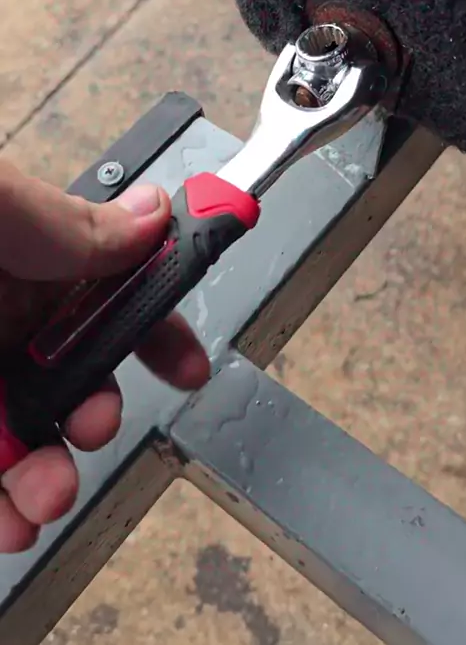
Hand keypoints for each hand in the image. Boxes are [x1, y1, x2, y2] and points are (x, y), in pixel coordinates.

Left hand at [0, 159, 209, 552]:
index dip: (158, 331)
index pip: (112, 297)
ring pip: (26, 437)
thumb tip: (155, 216)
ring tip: (42, 498)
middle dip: (97, 415)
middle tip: (96, 427)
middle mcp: (0, 317)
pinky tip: (6, 521)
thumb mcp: (0, 202)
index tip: (188, 365)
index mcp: (27, 259)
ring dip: (45, 478)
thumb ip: (73, 220)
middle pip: (73, 379)